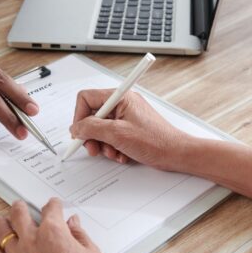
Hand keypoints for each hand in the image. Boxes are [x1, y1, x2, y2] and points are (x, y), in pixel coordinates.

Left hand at [0, 199, 108, 252]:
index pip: (50, 210)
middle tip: (20, 206)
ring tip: (2, 221)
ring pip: (2, 232)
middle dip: (20, 207)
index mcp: (53, 231)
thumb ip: (79, 235)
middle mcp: (32, 240)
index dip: (53, 205)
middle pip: (19, 214)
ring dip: (3, 223)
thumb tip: (73, 223)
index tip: (53, 205)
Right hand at [69, 89, 190, 170]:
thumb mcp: (117, 134)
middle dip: (92, 135)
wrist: (175, 154)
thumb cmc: (155, 141)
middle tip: (94, 148)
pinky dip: (113, 148)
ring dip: (103, 145)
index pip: (87, 98)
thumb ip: (91, 128)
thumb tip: (76, 128)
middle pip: (92, 116)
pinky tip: (122, 155)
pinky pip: (111, 138)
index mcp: (120, 97)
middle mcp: (122, 104)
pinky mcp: (129, 130)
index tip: (80, 133)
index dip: (79, 116)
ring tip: (113, 153)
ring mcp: (126, 117)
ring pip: (101, 130)